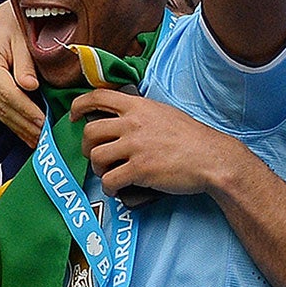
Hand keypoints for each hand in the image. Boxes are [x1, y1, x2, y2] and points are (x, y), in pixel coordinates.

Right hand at [0, 0, 41, 145]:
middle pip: (2, 106)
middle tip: (45, 139)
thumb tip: (30, 86)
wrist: (1, 17)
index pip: (7, 93)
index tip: (44, 122)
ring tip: (38, 141)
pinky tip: (27, 132)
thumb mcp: (24, 36)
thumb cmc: (15, 22)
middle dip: (24, 124)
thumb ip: (26, 62)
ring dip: (19, 128)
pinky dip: (14, 121)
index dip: (27, 110)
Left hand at [72, 89, 242, 198]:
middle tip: (95, 155)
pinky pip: (109, 180)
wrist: (211, 158)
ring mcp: (135, 147)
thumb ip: (141, 114)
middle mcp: (132, 123)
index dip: (79, 105)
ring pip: (96, 157)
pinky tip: (117, 189)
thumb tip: (123, 120)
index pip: (98, 97)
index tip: (74, 116)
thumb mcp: (164, 113)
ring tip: (110, 173)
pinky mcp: (139, 170)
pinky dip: (109, 188)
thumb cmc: (192, 138)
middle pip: (90, 131)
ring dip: (98, 169)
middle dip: (87, 146)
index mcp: (138, 107)